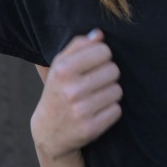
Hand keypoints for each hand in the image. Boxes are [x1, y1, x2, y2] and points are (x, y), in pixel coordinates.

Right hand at [31, 29, 122, 160]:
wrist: (48, 132)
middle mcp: (71, 90)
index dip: (102, 56)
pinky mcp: (91, 128)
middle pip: (114, 70)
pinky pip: (117, 110)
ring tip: (96, 97)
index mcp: (63, 69)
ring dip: (110, 93)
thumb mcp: (60, 65)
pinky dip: (110, 110)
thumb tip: (99, 34)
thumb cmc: (58, 91)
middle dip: (108, 75)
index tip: (95, 64)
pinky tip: (97, 111)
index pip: (103, 51)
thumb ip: (79, 45)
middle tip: (95, 82)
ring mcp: (81, 111)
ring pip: (117, 90)